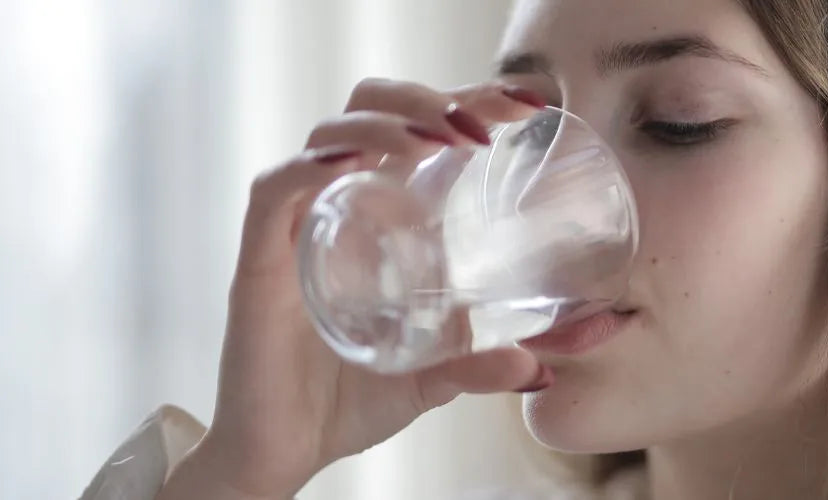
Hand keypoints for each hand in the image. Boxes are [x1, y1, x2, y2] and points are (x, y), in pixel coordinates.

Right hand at [157, 79, 550, 499]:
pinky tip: (356, 163)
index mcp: (381, 215)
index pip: (419, 127)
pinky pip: (274, 192)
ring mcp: (296, 228)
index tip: (526, 103)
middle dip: (425, 97)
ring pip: (327, 135)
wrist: (285, 452)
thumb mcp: (436, 378)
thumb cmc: (351, 400)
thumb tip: (543, 367)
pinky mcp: (259, 262)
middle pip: (370, 108)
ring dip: (384, 122)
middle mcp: (338, 206)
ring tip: (436, 138)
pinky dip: (312, 167)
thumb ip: (484, 366)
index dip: (468, 99)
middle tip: (480, 125)